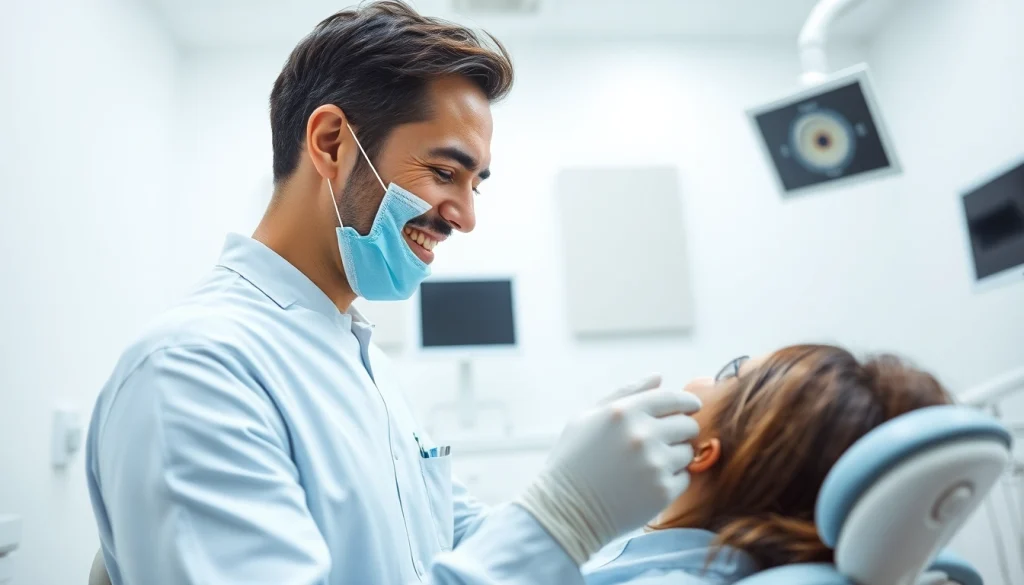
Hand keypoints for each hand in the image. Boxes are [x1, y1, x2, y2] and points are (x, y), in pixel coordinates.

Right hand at [514, 375, 700, 564]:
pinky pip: (684, 477)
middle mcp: (643, 435)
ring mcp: (655, 464)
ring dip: (676, 455)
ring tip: (649, 464)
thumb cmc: (573, 460)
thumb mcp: (588, 417)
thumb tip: (659, 377)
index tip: (692, 407)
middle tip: (664, 440)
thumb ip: (626, 393)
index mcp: (624, 412)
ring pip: (688, 451)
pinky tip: (647, 483)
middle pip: (687, 425)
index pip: (673, 398)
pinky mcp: (662, 492)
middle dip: (681, 430)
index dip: (687, 402)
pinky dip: (671, 479)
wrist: (565, 510)